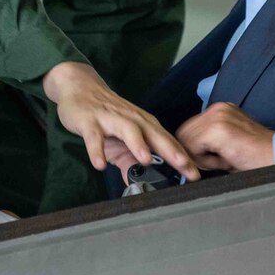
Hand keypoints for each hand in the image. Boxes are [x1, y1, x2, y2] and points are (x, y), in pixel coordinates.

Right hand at [42, 62, 198, 179]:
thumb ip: (131, 164)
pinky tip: (100, 164)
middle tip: (184, 166)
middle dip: (170, 150)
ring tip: (146, 161)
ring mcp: (111, 119)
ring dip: (138, 144)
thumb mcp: (120, 143)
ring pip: (128, 130)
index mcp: (144, 125)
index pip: (167, 142)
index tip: (195, 175)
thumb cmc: (106, 117)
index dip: (183, 158)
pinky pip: (94, 136)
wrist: (80, 87)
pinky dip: (97, 150)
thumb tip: (141, 187)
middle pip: (154, 134)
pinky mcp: (90, 121)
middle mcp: (132, 120)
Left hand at [175, 102, 274, 172]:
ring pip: (186, 141)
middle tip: (219, 160)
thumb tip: (186, 152)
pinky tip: (224, 160)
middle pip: (183, 134)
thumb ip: (207, 142)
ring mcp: (217, 116)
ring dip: (200, 156)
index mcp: (220, 110)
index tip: (213, 158)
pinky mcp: (217, 129)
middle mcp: (217, 108)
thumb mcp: (228, 144)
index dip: (195, 148)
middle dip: (195, 152)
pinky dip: (205, 160)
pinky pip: (193, 148)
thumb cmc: (257, 156)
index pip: (189, 129)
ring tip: (223, 159)